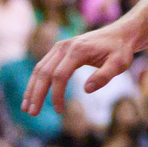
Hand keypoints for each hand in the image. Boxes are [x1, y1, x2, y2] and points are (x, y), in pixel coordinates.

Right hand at [22, 23, 137, 114]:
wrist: (120, 34)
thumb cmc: (121, 50)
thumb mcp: (120, 63)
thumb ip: (105, 76)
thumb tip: (86, 90)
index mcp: (78, 50)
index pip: (60, 75)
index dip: (57, 94)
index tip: (59, 110)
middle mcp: (64, 46)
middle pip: (44, 72)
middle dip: (36, 94)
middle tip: (32, 113)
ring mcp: (60, 47)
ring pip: (39, 69)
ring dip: (32, 88)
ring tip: (26, 108)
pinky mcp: (59, 50)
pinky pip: (43, 66)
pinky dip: (36, 81)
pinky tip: (33, 95)